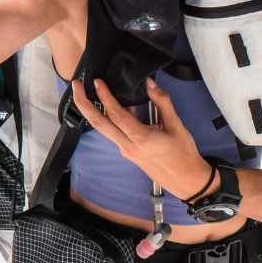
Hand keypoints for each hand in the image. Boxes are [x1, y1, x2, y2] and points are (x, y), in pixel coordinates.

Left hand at [71, 76, 210, 200]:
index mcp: (140, 138)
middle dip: (83, 104)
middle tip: (75, 85)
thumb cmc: (183, 154)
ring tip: (87, 93)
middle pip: (98, 124)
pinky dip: (107, 119)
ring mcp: (126, 151)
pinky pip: (113, 133)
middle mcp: (127, 146)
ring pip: (103, 129)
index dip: (105, 96)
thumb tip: (150, 83)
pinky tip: (112, 107)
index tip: (97, 82)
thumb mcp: (176, 125)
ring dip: (92, 111)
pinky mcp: (128, 152)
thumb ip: (162, 102)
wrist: (186, 180)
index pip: (116, 115)